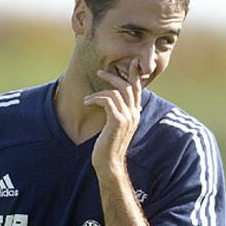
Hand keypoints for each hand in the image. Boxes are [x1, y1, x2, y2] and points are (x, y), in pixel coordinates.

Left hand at [84, 59, 141, 176]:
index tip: (133, 63)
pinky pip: (107, 100)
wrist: (109, 162)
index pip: (138, 90)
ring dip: (99, 92)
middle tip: (101, 72)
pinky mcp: (117, 120)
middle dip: (114, 77)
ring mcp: (127, 117)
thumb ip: (118, 113)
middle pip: (128, 86)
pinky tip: (87, 102)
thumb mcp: (116, 126)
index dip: (135, 75)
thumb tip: (112, 101)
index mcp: (136, 114)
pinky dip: (95, 98)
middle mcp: (134, 114)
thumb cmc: (109, 145)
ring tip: (88, 98)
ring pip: (116, 92)